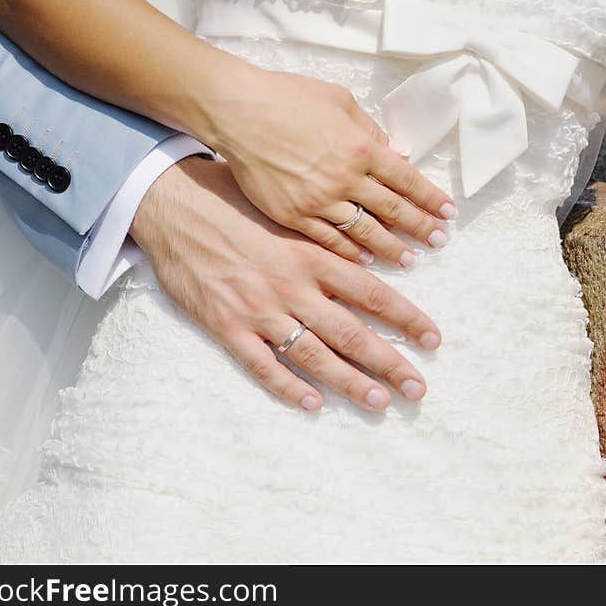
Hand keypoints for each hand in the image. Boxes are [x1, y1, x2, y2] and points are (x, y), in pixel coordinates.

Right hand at [130, 157, 441, 411]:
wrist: (172, 205)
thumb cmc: (232, 201)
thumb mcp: (287, 212)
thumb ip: (326, 236)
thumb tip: (370, 251)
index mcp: (311, 256)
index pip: (372, 293)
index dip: (406, 318)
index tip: (432, 338)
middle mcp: (292, 287)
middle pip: (351, 332)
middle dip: (389, 364)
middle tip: (416, 389)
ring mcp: (259, 310)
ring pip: (314, 355)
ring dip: (349, 382)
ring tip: (379, 403)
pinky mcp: (226, 327)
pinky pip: (262, 365)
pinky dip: (287, 387)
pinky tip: (313, 404)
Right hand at [199, 62, 456, 266]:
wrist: (238, 113)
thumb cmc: (287, 98)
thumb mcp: (338, 100)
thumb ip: (369, 130)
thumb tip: (393, 153)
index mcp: (361, 148)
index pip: (407, 179)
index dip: (430, 198)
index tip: (448, 213)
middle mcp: (346, 178)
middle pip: (393, 210)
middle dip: (420, 227)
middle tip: (439, 242)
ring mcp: (319, 201)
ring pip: (365, 231)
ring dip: (391, 248)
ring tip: (410, 260)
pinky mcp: (294, 215)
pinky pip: (329, 239)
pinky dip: (350, 251)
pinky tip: (366, 259)